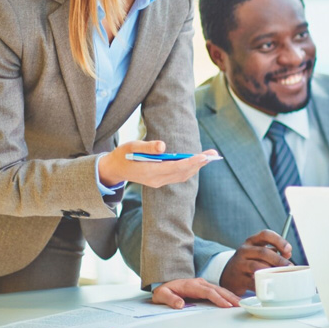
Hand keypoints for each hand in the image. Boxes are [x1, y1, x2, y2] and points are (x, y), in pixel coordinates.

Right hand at [98, 140, 218, 187]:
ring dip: (197, 166)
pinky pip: (179, 176)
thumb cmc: (123, 155)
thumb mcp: (131, 146)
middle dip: (199, 163)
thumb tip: (163, 146)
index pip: (175, 168)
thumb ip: (147, 147)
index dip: (190, 162)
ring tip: (210, 156)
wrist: (114, 169)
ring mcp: (159, 182)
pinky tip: (198, 161)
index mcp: (149, 171)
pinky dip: (190, 168)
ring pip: (183, 175)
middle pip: (183, 172)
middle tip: (214, 154)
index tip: (203, 156)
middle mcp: (156, 180)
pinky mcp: (160, 180)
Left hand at [152, 278, 239, 308]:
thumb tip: (180, 304)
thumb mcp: (162, 295)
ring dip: (231, 296)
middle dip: (230, 297)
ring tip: (240, 303)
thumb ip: (170, 299)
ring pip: (220, 289)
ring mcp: (204, 284)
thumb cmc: (165, 290)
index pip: (208, 292)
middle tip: (239, 305)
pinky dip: (227, 295)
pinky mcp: (206, 288)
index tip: (226, 305)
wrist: (165, 284)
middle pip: (218, 289)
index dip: (218, 298)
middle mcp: (200, 283)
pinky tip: (234, 300)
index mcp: (191, 285)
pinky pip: (219, 291)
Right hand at [219, 230, 292, 294]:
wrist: (229, 275)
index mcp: (252, 241)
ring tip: (280, 276)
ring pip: (256, 266)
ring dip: (270, 271)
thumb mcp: (259, 253)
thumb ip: (273, 252)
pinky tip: (269, 285)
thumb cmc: (249, 262)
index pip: (265, 235)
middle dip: (278, 260)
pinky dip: (262, 284)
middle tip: (289, 267)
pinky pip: (252, 282)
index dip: (278, 241)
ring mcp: (239, 264)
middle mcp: (244, 250)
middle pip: (263, 252)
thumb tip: (288, 254)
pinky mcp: (238, 279)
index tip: (288, 249)